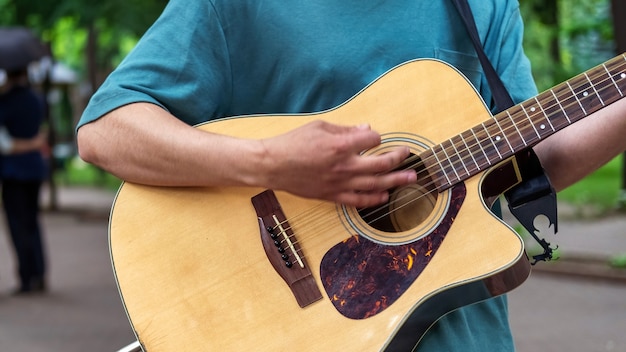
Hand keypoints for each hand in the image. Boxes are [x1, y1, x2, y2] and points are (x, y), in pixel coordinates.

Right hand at [258, 120, 416, 206]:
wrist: (273, 165)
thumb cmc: (293, 143)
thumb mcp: (319, 127)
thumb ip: (346, 129)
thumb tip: (367, 129)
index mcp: (340, 145)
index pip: (372, 140)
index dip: (376, 137)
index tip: (374, 137)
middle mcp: (344, 166)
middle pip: (381, 164)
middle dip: (398, 158)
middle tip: (409, 155)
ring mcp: (339, 183)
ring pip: (375, 184)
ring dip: (396, 181)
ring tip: (411, 178)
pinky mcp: (332, 196)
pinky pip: (358, 200)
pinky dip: (374, 199)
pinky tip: (385, 195)